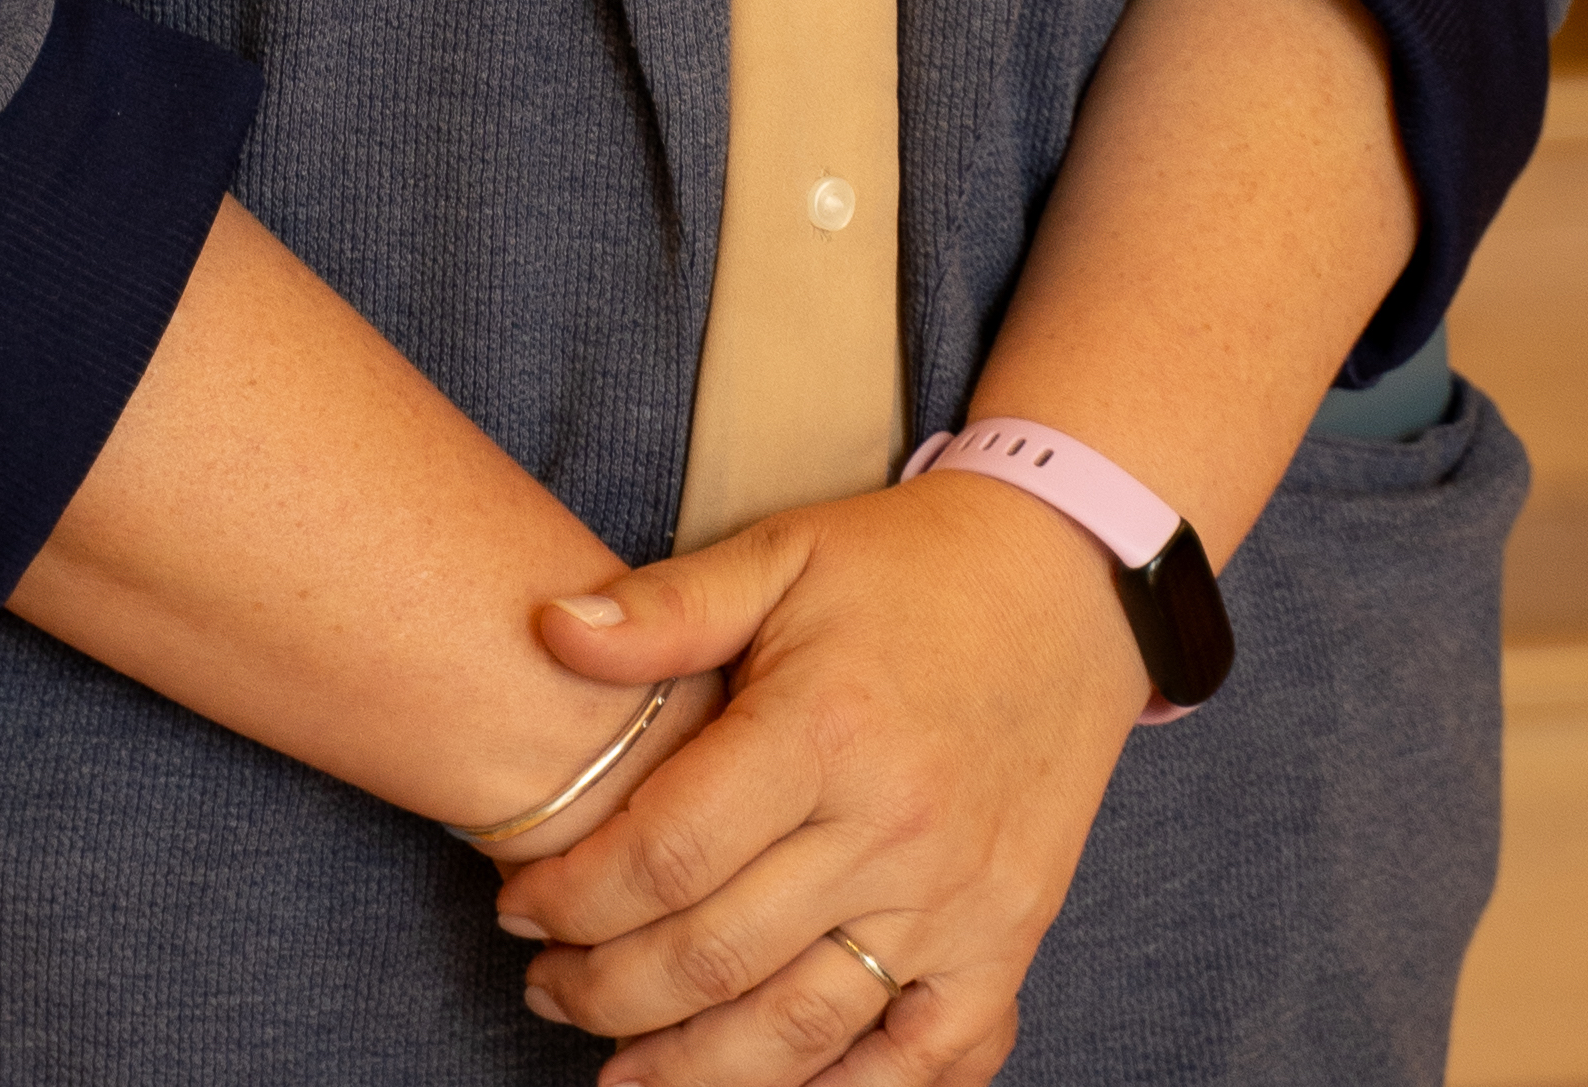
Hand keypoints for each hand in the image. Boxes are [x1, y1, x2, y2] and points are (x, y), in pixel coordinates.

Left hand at [487, 474, 1149, 1081]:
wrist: (1069, 578)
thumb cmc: (906, 565)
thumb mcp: (782, 553)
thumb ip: (667, 607)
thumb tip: (550, 626)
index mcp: (823, 725)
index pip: (668, 851)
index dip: (575, 895)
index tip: (518, 907)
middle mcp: (893, 825)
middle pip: (719, 954)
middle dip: (608, 992)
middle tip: (548, 992)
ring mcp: (958, 897)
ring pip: (806, 1030)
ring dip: (698, 1073)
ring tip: (620, 1073)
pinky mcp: (1008, 938)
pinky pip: (928, 1062)